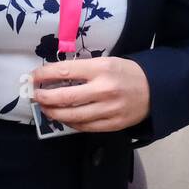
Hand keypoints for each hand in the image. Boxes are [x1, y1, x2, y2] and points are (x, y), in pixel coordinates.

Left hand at [29, 56, 150, 132]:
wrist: (156, 89)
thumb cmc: (126, 73)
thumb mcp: (106, 62)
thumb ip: (83, 70)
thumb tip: (53, 77)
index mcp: (101, 68)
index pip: (64, 71)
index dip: (44, 75)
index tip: (32, 77)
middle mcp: (103, 89)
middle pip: (64, 97)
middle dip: (44, 97)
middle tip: (35, 96)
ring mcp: (108, 109)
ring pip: (71, 115)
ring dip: (53, 113)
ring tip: (45, 109)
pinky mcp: (112, 124)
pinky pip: (84, 126)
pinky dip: (70, 122)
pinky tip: (64, 118)